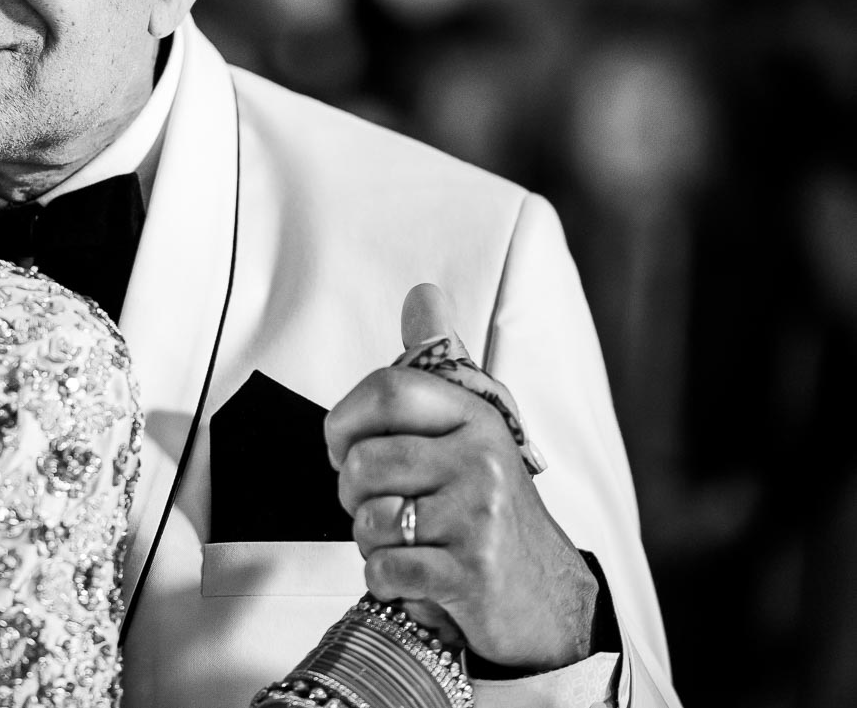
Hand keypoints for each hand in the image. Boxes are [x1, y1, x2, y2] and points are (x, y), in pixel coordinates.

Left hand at [324, 284, 597, 670]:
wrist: (546, 596)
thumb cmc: (489, 507)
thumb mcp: (470, 429)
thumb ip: (435, 365)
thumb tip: (423, 293)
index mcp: (476, 418)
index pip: (388, 389)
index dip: (344, 421)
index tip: (342, 447)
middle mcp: (482, 459)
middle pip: (364, 463)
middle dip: (351, 494)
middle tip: (377, 506)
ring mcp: (479, 517)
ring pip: (369, 520)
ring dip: (370, 542)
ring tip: (406, 540)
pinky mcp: (472, 572)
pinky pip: (386, 568)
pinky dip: (387, 580)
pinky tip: (416, 576)